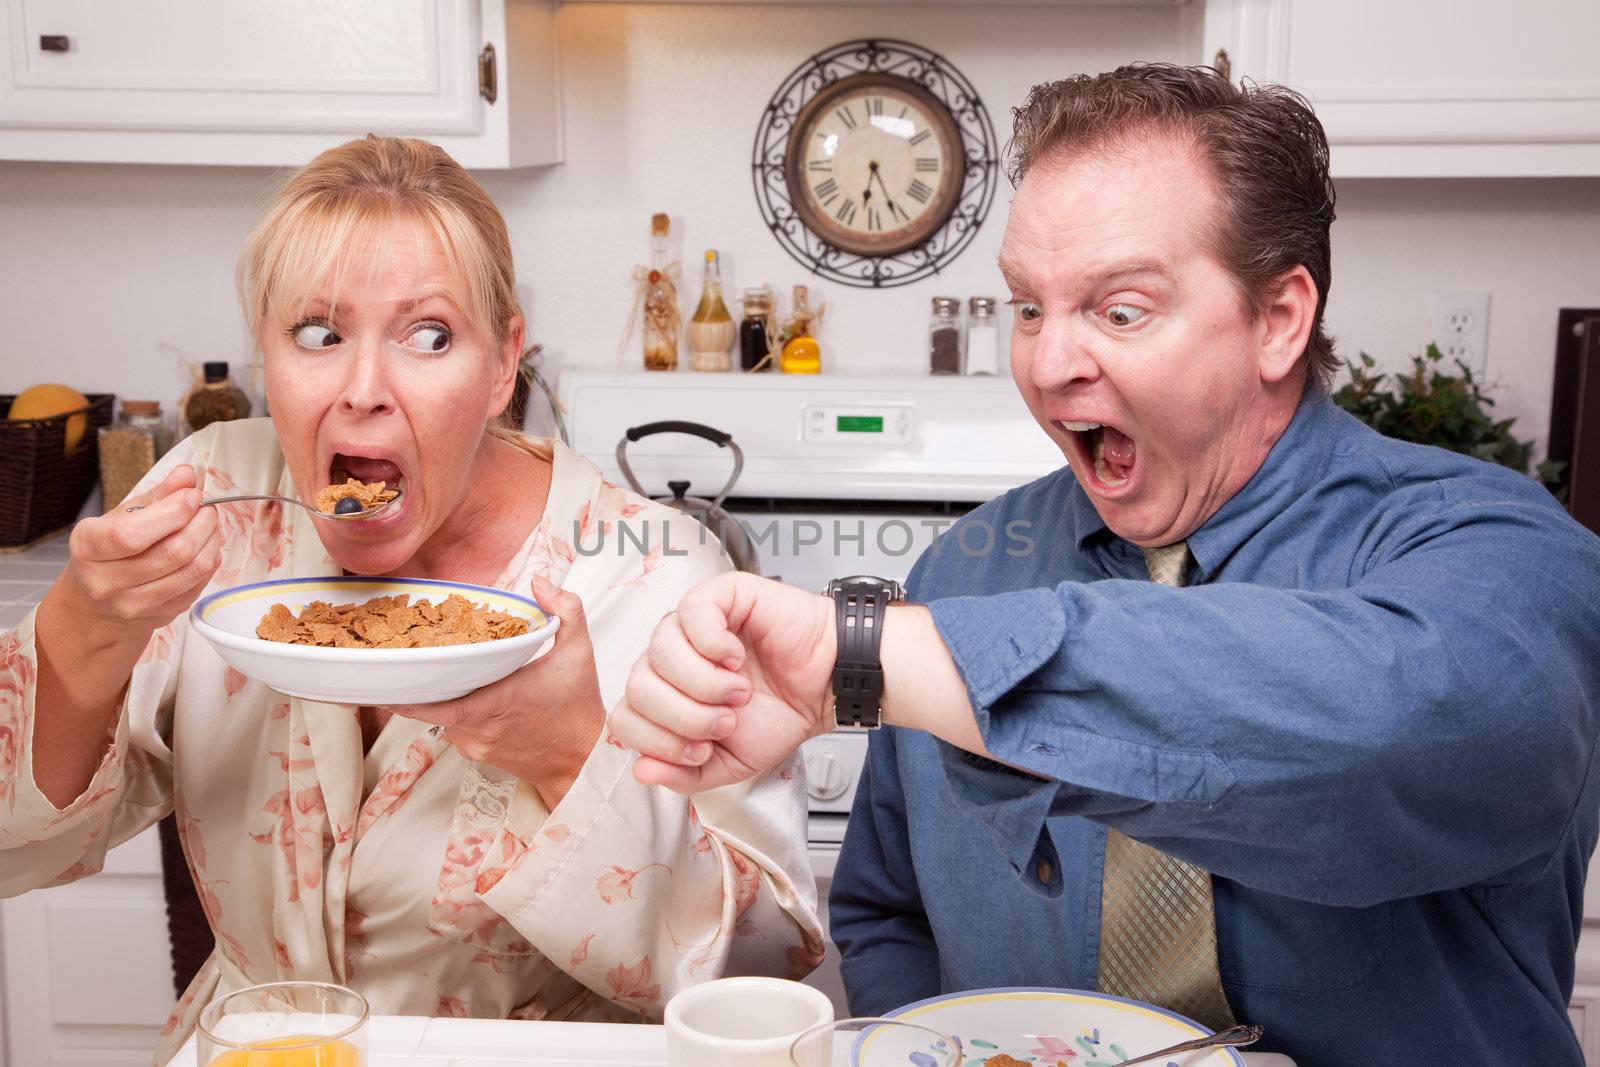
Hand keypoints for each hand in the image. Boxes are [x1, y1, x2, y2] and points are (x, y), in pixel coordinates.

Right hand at [59, 464, 220, 636]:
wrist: (96, 603)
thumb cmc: (111, 551)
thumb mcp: (122, 516)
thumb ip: (158, 494)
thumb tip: (188, 475)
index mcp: (89, 547)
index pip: (133, 534)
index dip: (172, 512)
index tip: (193, 496)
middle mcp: (106, 581)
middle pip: (172, 553)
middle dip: (202, 524)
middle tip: (208, 509)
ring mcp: (133, 604)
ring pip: (192, 570)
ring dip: (212, 542)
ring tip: (210, 526)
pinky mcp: (159, 616)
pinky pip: (198, 586)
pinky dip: (210, 562)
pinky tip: (205, 548)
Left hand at [385, 576, 602, 809]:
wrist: (583, 759)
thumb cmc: (579, 707)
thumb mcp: (579, 652)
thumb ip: (565, 610)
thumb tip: (539, 582)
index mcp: (502, 700)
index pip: (444, 705)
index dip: (412, 696)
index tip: (391, 679)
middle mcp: (482, 727)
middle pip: (433, 706)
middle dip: (417, 685)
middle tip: (400, 661)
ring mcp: (476, 744)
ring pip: (440, 717)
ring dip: (436, 695)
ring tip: (432, 669)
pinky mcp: (476, 754)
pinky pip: (452, 728)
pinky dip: (450, 710)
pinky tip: (460, 691)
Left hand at [610, 572, 835, 793]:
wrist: (826, 690)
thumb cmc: (780, 714)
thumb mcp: (727, 764)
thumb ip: (683, 774)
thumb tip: (642, 770)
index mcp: (666, 694)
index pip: (625, 718)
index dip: (659, 741)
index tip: (702, 749)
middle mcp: (671, 657)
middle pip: (638, 687)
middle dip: (685, 717)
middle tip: (727, 720)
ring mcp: (691, 623)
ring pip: (660, 652)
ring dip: (703, 684)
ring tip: (739, 691)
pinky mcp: (719, 595)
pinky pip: (690, 613)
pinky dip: (713, 644)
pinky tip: (737, 658)